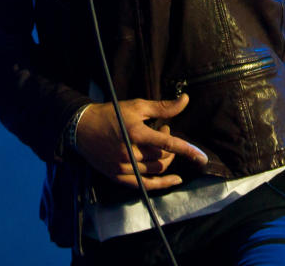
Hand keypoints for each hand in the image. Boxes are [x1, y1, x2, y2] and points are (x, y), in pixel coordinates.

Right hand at [75, 94, 207, 189]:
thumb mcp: (137, 106)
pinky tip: (173, 180)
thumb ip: (163, 107)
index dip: (187, 150)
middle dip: (171, 147)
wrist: (82, 127)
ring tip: (159, 144)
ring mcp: (123, 167)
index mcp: (136, 132)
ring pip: (155, 170)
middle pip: (162, 157)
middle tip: (164, 131)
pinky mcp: (117, 176)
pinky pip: (144, 185)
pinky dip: (160, 184)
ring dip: (165, 159)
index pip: (168, 143)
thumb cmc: (112, 113)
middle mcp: (130, 152)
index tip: (202, 156)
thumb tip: (186, 100)